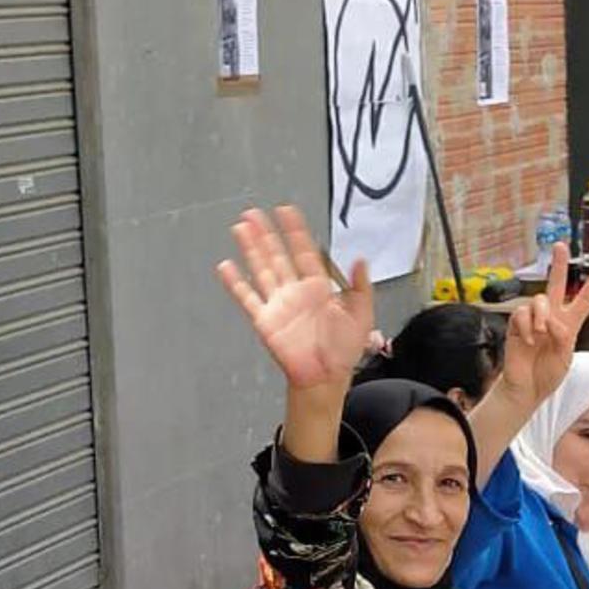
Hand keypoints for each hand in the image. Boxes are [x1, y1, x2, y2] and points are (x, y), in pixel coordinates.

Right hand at [217, 206, 372, 390]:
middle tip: (254, 212)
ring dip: (250, 249)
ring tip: (241, 228)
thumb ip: (361, 287)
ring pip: (261, 269)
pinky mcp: (265, 320)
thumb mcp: (362, 314)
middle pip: (277, 255)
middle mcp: (295, 291)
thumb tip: (361, 260)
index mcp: (318, 287)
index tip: (287, 211)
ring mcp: (278, 304)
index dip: (295, 232)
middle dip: (266, 234)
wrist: (327, 376)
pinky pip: (247, 298)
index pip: (304, 252)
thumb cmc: (344, 349)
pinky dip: (235, 283)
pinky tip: (226, 266)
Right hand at [498, 245, 588, 403]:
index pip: (583, 300)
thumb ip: (562, 339)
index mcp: (569, 325)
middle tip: (560, 246)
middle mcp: (552, 317)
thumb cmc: (548, 375)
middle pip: (555, 284)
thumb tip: (551, 323)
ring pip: (538, 299)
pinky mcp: (517, 326)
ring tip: (542, 333)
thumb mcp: (565, 358)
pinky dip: (527, 326)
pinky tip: (529, 340)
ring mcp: (534, 320)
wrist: (527, 389)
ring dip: (542, 315)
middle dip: (558, 264)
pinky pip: (521, 313)